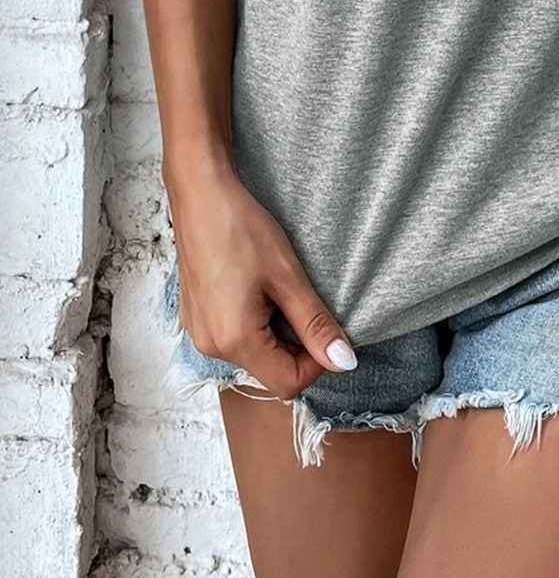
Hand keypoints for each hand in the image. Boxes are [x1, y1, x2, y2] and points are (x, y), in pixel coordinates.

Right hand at [164, 157, 357, 398]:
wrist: (201, 195)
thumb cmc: (241, 229)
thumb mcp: (288, 276)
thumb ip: (316, 324)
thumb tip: (344, 361)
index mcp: (234, 340)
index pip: (287, 383)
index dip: (316, 363)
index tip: (326, 328)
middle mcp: (210, 346)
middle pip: (269, 369)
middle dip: (295, 344)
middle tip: (301, 299)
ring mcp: (198, 331)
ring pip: (252, 352)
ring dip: (274, 331)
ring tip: (276, 287)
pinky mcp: (195, 316)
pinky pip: (233, 335)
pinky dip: (253, 321)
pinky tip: (255, 285)